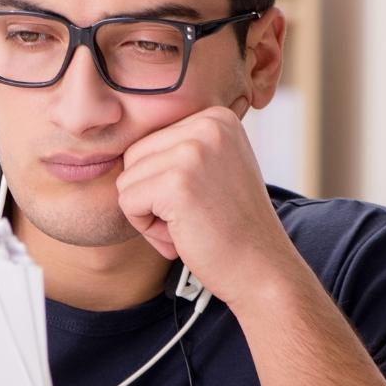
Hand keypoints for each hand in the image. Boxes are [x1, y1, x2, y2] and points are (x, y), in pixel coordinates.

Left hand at [115, 101, 303, 311]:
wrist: (261, 268)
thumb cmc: (232, 225)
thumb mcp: (216, 168)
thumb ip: (182, 148)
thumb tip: (123, 138)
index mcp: (217, 117)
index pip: (152, 140)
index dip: (164, 180)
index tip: (201, 200)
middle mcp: (207, 125)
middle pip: (134, 156)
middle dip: (151, 195)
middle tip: (191, 218)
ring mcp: (193, 152)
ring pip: (127, 180)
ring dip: (148, 213)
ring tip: (188, 225)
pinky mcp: (176, 182)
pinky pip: (127, 201)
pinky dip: (145, 227)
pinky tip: (181, 235)